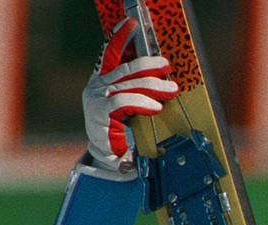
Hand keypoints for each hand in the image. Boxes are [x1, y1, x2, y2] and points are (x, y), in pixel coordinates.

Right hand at [82, 17, 177, 172]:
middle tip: (167, 66)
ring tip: (170, 90)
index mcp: (104, 80)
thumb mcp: (133, 105)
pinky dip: (142, 102)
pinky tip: (155, 107)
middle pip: (126, 69)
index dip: (120, 38)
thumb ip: (140, 89)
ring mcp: (97, 99)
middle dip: (149, 65)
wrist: (113, 157)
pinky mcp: (100, 114)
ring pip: (128, 85)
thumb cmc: (125, 129)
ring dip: (153, 86)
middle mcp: (97, 86)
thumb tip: (163, 76)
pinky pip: (124, 102)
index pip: (111, 54)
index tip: (131, 24)